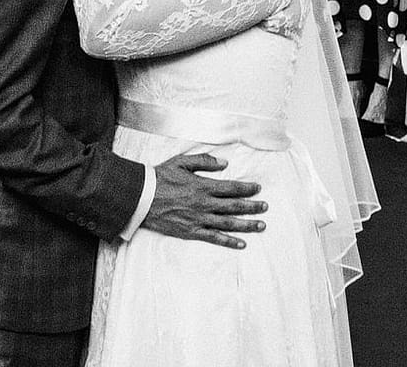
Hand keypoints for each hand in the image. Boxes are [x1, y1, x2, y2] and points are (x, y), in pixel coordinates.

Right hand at [142, 152, 266, 248]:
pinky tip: (241, 243)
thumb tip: (224, 164)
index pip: (231, 188)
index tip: (258, 188)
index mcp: (203, 186)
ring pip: (228, 223)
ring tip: (261, 225)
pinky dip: (229, 241)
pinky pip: (214, 238)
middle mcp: (204, 204)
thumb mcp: (181, 162)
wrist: (141, 197)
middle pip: (234, 206)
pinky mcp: (191, 231)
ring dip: (247, 225)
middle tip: (265, 207)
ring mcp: (198, 219)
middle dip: (252, 207)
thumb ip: (204, 161)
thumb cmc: (160, 177)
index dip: (247, 188)